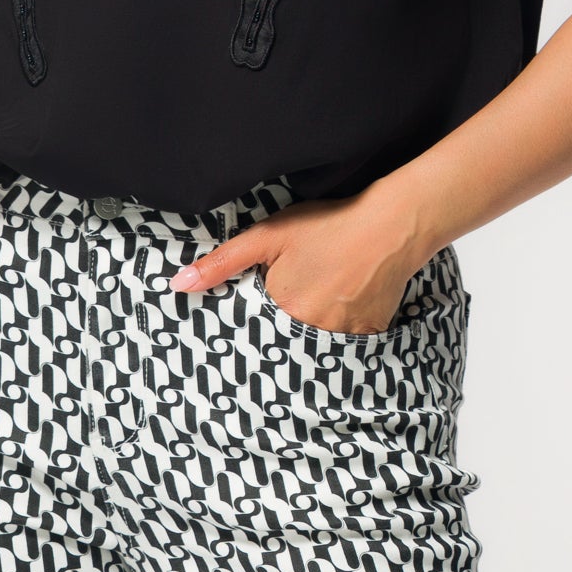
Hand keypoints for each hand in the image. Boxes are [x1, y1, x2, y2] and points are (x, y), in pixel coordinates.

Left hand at [170, 187, 425, 332]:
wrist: (393, 225)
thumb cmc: (329, 225)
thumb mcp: (268, 237)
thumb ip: (222, 262)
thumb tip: (178, 285)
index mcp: (282, 311)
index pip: (253, 335)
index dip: (252, 326)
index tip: (254, 318)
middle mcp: (311, 332)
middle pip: (283, 343)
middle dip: (280, 331)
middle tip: (293, 302)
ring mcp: (343, 337)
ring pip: (313, 347)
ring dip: (308, 333)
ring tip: (317, 303)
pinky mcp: (368, 335)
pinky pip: (344, 346)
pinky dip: (338, 333)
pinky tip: (341, 306)